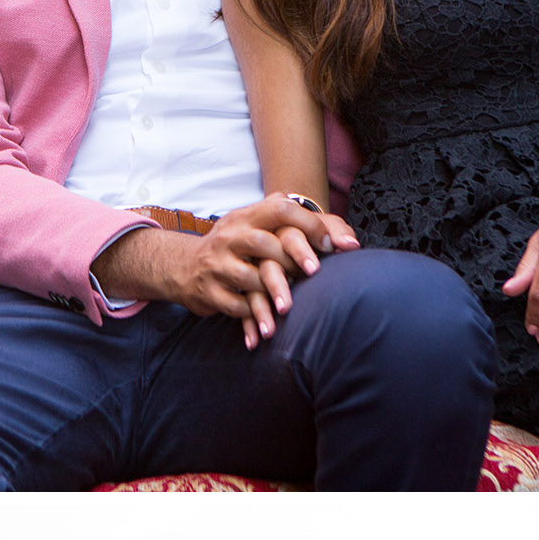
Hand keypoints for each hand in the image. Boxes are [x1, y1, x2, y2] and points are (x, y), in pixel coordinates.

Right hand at [100, 198, 348, 330]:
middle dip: (290, 259)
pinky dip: (252, 318)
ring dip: (272, 295)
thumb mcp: (261, 229)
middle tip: (312, 275)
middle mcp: (230, 235)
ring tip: (288, 312)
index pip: (280, 208)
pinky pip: (234, 306)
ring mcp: (217, 264)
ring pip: (249, 278)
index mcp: (247, 216)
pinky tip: (264, 331)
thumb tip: (352, 244)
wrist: (185, 268)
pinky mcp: (209, 291)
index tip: (331, 246)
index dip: (307, 224)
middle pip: (264, 243)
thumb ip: (304, 229)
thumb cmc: (241, 249)